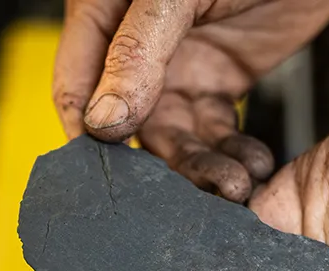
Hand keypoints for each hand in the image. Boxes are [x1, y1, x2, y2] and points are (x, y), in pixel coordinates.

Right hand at [53, 0, 328, 201]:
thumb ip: (136, 51)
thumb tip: (101, 122)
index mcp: (104, 16)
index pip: (75, 86)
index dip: (88, 136)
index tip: (112, 179)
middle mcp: (135, 49)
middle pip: (129, 127)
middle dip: (162, 167)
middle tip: (192, 196)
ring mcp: (178, 68)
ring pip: (177, 136)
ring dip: (204, 167)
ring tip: (236, 184)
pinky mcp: (218, 80)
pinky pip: (216, 129)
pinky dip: (234, 152)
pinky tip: (253, 164)